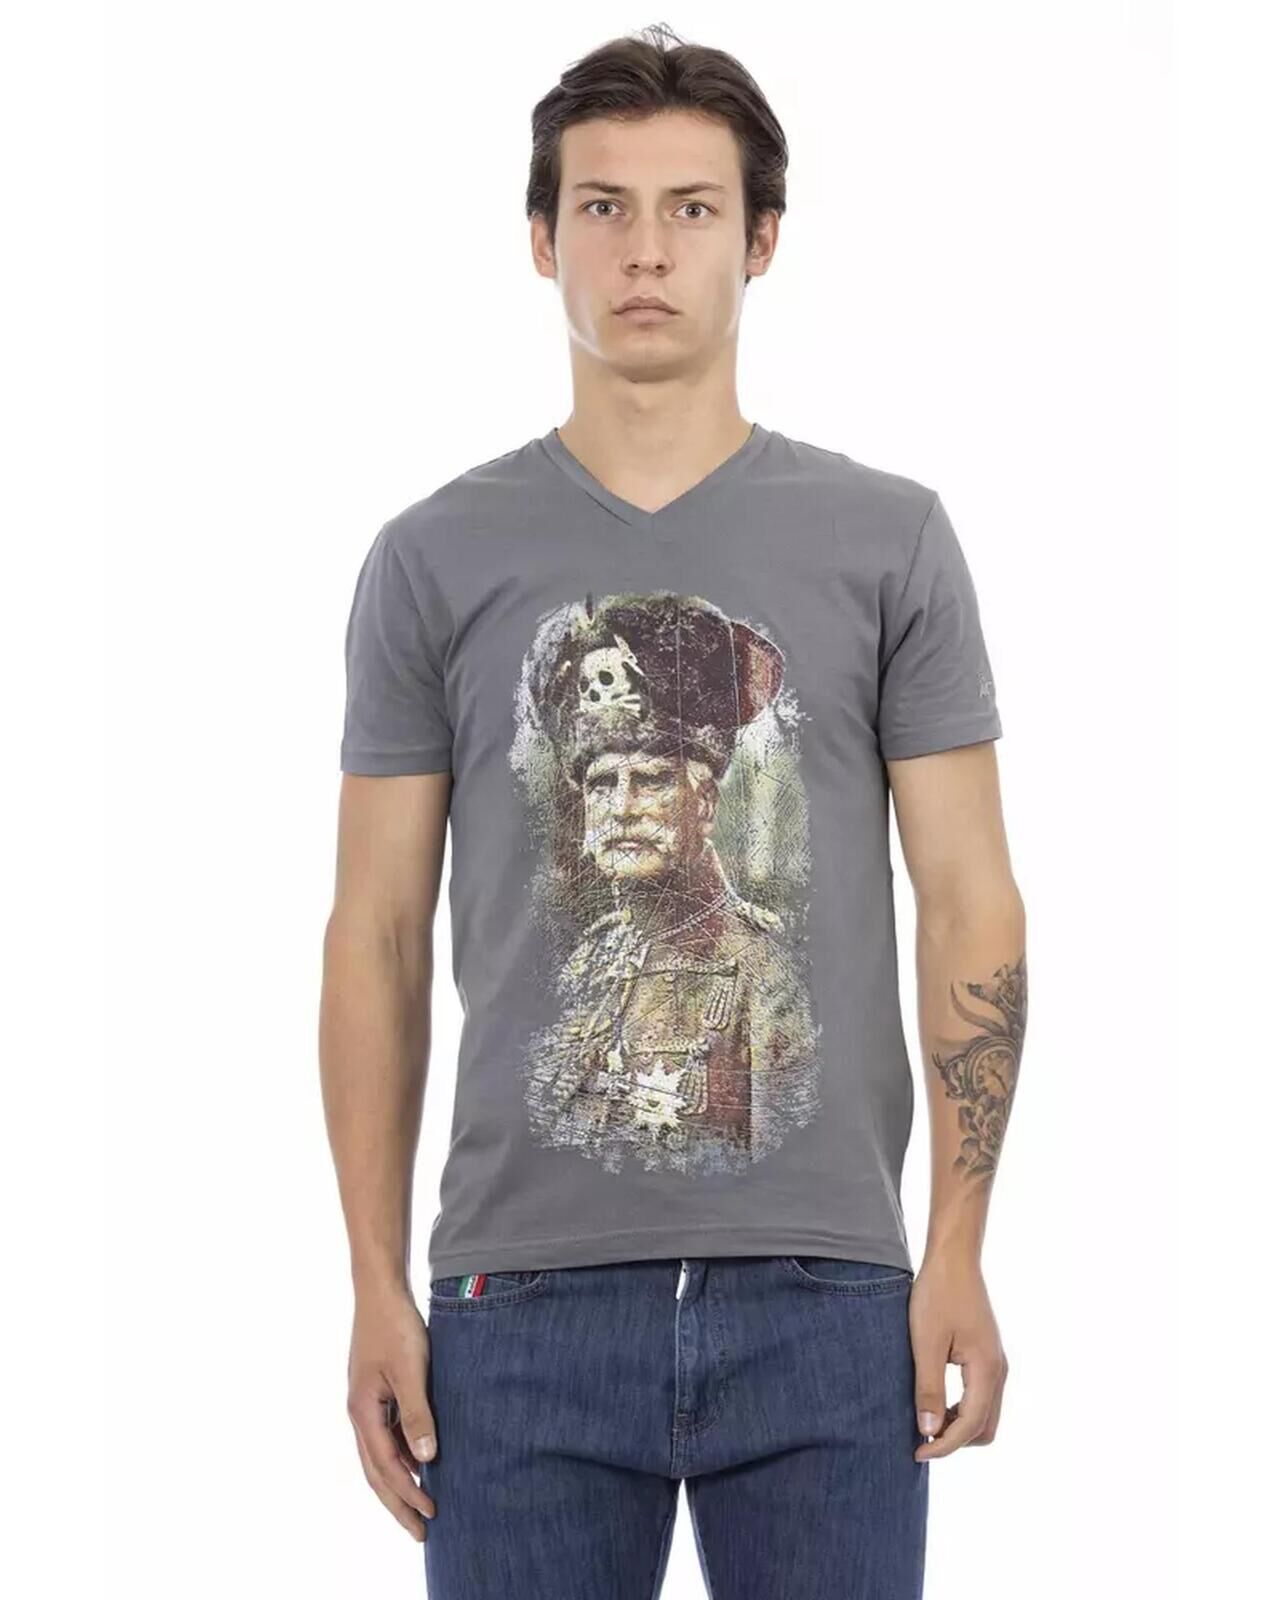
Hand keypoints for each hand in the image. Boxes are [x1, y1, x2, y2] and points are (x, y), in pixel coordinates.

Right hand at [346, 1288, 438, 1539]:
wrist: (381, 1292)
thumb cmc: (395, 1326)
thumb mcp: (411, 1371)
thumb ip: (417, 1414)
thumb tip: (427, 1458)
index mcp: (362, 1412)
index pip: (386, 1468)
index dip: (408, 1493)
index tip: (431, 1514)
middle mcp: (359, 1414)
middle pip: (376, 1472)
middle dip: (398, 1503)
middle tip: (420, 1532)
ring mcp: (366, 1404)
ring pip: (381, 1456)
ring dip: (400, 1481)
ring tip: (423, 1504)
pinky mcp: (376, 1393)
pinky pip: (387, 1436)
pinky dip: (402, 1455)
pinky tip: (421, 1461)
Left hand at [909, 1252, 1008, 1460]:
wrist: (954, 1259)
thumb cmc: (937, 1295)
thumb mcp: (925, 1342)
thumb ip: (928, 1388)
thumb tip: (928, 1430)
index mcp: (986, 1369)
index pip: (970, 1425)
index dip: (943, 1445)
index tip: (916, 1451)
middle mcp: (998, 1370)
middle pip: (985, 1428)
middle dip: (955, 1440)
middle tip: (920, 1437)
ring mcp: (996, 1363)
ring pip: (985, 1414)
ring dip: (958, 1426)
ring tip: (925, 1419)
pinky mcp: (988, 1355)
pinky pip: (981, 1397)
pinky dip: (961, 1409)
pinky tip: (936, 1400)